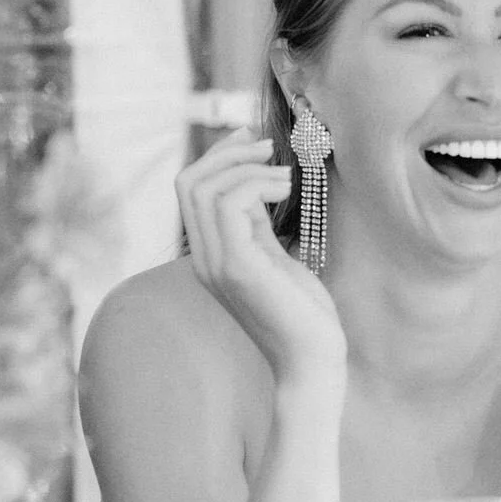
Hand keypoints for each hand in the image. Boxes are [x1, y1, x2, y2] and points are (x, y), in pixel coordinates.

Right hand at [177, 128, 345, 391]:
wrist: (312, 362)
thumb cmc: (304, 313)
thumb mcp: (275, 258)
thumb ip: (257, 225)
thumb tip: (255, 182)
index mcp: (209, 255)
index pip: (190, 190)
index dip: (218, 156)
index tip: (252, 139)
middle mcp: (204, 259)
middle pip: (188, 182)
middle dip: (228, 153)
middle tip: (269, 146)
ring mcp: (217, 264)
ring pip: (204, 189)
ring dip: (248, 167)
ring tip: (286, 175)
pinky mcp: (238, 268)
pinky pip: (230, 205)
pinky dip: (257, 184)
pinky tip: (286, 188)